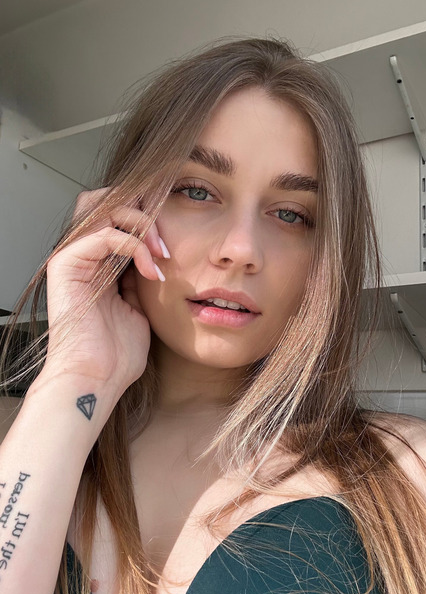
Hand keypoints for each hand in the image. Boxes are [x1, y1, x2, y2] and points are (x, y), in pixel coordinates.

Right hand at [41, 188, 168, 394]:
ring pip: (104, 207)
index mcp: (99, 262)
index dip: (149, 219)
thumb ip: (143, 277)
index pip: (120, 216)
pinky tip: (151, 270)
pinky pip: (103, 234)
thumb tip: (159, 256)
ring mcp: (73, 257)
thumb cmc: (118, 353)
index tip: (174, 244)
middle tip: (165, 242)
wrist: (98, 378)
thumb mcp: (142, 306)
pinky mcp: (66, 265)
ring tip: (160, 252)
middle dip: (143, 211)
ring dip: (140, 223)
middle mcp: (83, 254)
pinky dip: (133, 245)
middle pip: (108, 199)